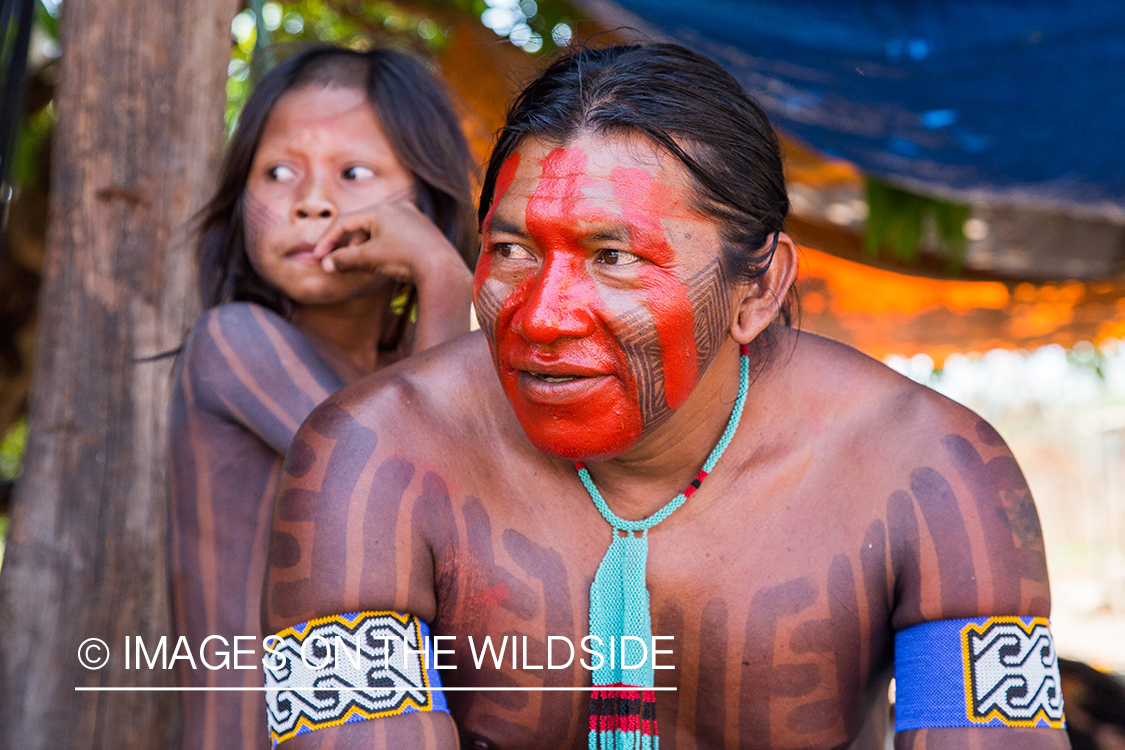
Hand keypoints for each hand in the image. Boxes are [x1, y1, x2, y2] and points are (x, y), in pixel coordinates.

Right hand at [311, 199, 474, 352]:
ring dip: (368, 247)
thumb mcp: (370, 259)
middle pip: (362, 225)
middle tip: (346, 263)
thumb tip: (326, 264)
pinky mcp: (423, 228)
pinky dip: (385, 246)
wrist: (441, 268)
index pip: (345, 222)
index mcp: (380, 210)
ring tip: (368, 265)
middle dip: (350, 245)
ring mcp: (412, 217)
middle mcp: (397, 207)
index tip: (320, 255)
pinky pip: (396, 234)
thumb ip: (345, 259)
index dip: (328, 240)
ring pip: (380, 230)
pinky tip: (388, 261)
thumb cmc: (405, 259)